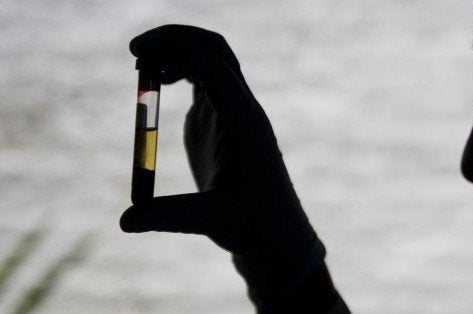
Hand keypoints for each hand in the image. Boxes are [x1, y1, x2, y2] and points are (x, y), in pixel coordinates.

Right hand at [120, 25, 325, 309]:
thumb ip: (167, 217)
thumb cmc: (252, 226)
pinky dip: (181, 72)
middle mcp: (242, 109)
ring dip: (177, 54)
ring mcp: (234, 113)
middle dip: (178, 39)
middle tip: (136, 49)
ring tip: (141, 69)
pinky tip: (157, 84)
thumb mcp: (209, 221)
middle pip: (215, 52)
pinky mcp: (224, 123)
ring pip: (211, 63)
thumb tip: (124, 222)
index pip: (213, 67)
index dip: (175, 51)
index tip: (137, 54)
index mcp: (245, 121)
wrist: (275, 233)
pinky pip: (206, 83)